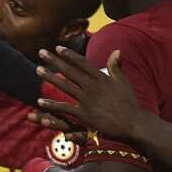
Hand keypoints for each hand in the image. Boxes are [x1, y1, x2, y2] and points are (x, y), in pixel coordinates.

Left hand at [28, 48, 146, 141]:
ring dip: (50, 77)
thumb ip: (116, 67)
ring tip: (37, 70)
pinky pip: (65, 108)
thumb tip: (117, 50)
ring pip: (65, 86)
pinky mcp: (85, 114)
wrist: (134, 124)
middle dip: (54, 60)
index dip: (69, 54)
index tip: (58, 47)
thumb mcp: (124, 82)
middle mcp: (93, 86)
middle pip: (70, 70)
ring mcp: (88, 100)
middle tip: (41, 52)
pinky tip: (40, 101)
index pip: (82, 63)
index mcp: (102, 78)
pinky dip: (52, 104)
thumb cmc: (130, 104)